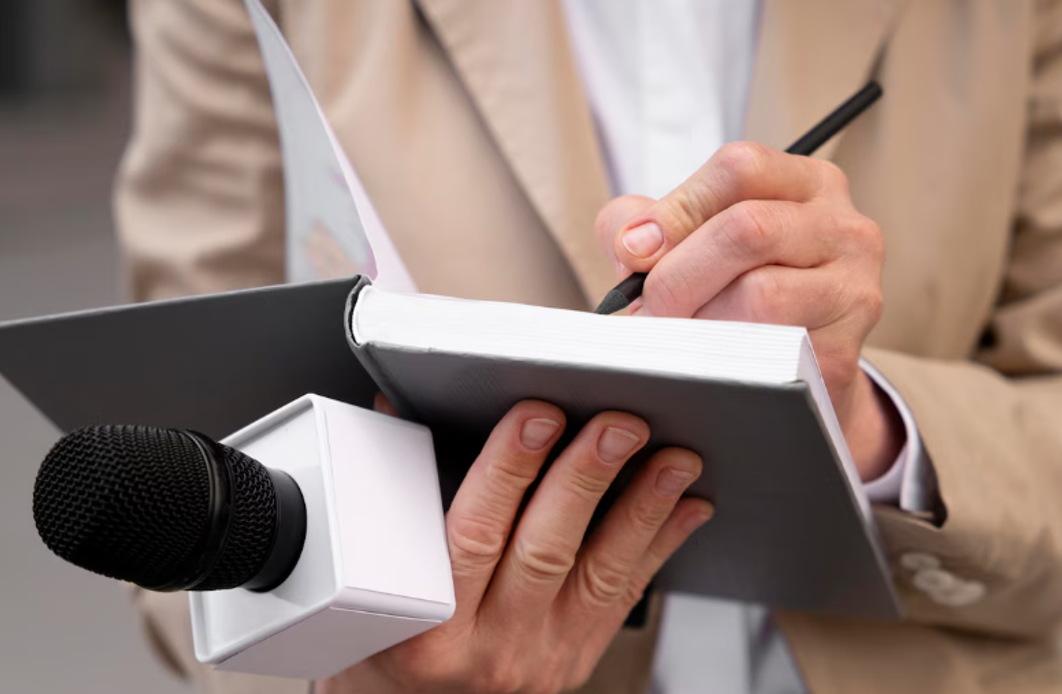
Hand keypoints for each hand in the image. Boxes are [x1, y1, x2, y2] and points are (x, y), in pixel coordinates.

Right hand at [323, 399, 712, 693]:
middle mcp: (488, 646)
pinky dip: (658, 545)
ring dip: (642, 509)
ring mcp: (538, 657)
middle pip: (545, 550)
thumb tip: (400, 402)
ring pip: (598, 574)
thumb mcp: (376, 574)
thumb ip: (400, 487)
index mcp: (428, 625)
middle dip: (587, 478)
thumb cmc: (390, 636)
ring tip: (672, 461)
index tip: (537, 416)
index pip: (473, 534)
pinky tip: (685, 506)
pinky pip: (623, 596)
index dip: (508, 470)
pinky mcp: (576, 659)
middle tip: (618, 427)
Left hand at [595, 142, 902, 479]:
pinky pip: (770, 352)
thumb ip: (643, 221)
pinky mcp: (843, 354)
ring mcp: (853, 292)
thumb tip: (635, 242)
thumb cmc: (732, 290)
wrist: (789, 369)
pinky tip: (706, 362)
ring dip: (700, 321)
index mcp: (808, 184)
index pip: (740, 167)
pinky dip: (723, 358)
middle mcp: (845, 229)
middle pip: (749, 229)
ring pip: (762, 294)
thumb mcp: (691, 238)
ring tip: (675, 336)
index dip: (678, 209)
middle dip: (679, 274)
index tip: (636, 251)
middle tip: (646, 309)